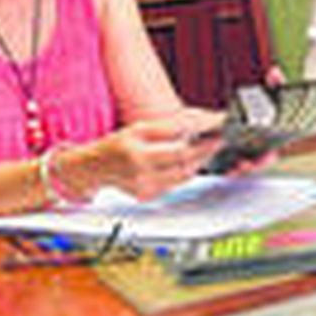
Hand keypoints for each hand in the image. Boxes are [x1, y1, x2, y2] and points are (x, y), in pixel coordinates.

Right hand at [71, 108, 226, 200]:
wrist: (92, 170)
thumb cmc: (119, 145)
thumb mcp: (140, 127)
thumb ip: (171, 125)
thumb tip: (205, 119)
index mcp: (134, 138)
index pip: (176, 129)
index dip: (202, 124)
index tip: (220, 120)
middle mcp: (137, 161)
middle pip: (183, 154)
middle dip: (208, 145)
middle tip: (223, 137)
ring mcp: (142, 182)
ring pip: (184, 171)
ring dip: (202, 159)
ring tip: (212, 147)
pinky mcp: (147, 195)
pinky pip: (176, 183)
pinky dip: (189, 171)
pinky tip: (195, 162)